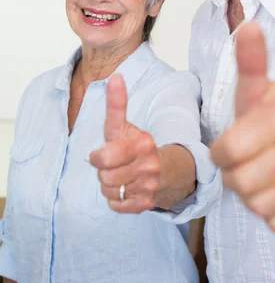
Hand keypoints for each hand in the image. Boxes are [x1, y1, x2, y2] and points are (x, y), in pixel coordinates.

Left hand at [90, 74, 160, 212]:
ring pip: (109, 192)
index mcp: (143, 144)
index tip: (101, 153)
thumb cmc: (136, 146)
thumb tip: (115, 76)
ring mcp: (149, 186)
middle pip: (104, 177)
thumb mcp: (125, 126)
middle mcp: (149, 166)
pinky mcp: (147, 204)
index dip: (98, 157)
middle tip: (114, 165)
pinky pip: (116, 206)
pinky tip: (126, 188)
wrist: (167, 170)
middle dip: (104, 171)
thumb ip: (117, 104)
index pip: (105, 157)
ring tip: (120, 176)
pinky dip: (116, 199)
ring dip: (109, 186)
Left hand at [210, 22, 274, 231]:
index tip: (231, 145)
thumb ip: (249, 63)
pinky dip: (274, 214)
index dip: (222, 152)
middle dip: (235, 176)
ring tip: (262, 177)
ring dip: (252, 196)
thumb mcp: (260, 89)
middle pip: (240, 184)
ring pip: (259, 207)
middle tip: (246, 164)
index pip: (226, 152)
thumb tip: (248, 26)